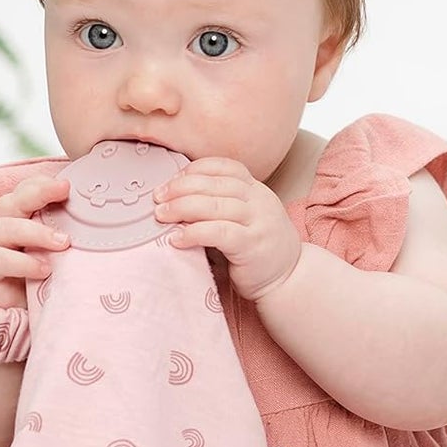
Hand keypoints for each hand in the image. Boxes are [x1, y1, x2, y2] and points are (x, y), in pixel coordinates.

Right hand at [0, 175, 70, 308]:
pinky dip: (23, 263)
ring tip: (62, 243)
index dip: (43, 185)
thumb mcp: (46, 251)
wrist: (2, 309)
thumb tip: (93, 225)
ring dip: (36, 233)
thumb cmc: (28, 275)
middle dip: (39, 194)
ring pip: (5, 228)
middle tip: (64, 192)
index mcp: (12, 214)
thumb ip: (58, 236)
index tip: (65, 185)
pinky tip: (43, 269)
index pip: (24, 190)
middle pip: (13, 201)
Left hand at [152, 158, 300, 301]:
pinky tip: (177, 239)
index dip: (196, 170)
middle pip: (214, 184)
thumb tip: (176, 199)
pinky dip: (193, 233)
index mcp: (257, 190)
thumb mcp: (245, 219)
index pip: (225, 167)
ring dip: (181, 208)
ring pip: (214, 205)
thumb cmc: (258, 250)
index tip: (173, 180)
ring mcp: (258, 222)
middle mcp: (259, 201)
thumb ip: (221, 206)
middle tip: (158, 198)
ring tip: (161, 216)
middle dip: (180, 188)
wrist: (289, 279)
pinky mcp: (252, 245)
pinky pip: (218, 233)